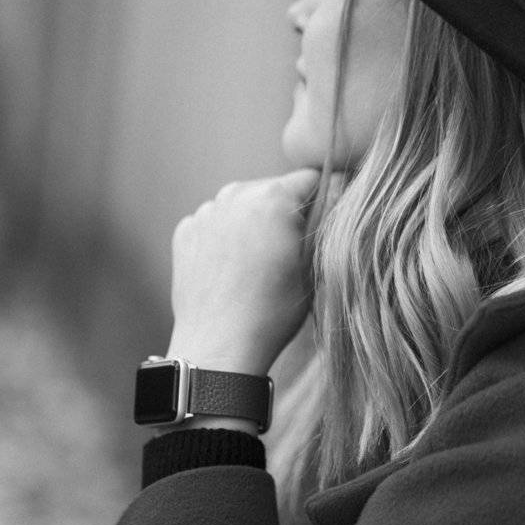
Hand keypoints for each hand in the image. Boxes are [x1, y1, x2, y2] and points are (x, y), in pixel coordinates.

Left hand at [167, 169, 320, 376]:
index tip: (321, 228)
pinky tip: (231, 270)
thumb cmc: (274, 311)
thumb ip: (327, 220)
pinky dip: (225, 237)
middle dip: (285, 212)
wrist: (219, 347)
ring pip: (243, 204)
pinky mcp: (185, 231)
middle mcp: (235, 194)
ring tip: (257, 265)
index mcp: (273, 197)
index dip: (324, 201)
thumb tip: (339, 187)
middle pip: (274, 189)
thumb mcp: (316, 266)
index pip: (312, 178)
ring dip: (254, 223)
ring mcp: (206, 211)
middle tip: (288, 252)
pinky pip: (216, 222)